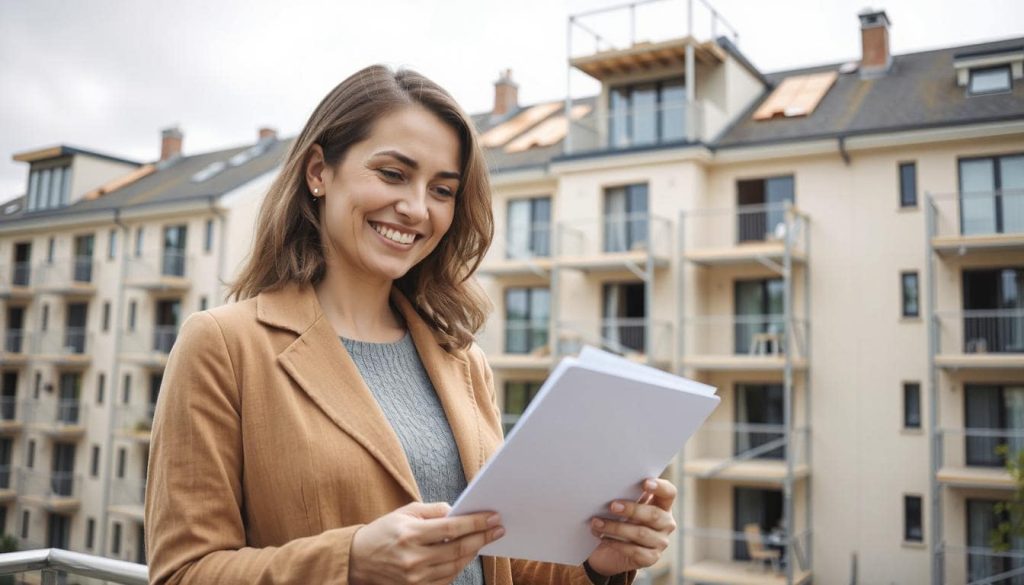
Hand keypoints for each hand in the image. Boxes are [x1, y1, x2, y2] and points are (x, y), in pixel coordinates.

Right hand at [348, 502, 503, 584]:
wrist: (358, 560)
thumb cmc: (383, 531)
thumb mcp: (405, 512)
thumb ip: (433, 511)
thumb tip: (457, 512)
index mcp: (411, 534)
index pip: (452, 528)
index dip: (476, 523)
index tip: (493, 517)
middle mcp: (414, 558)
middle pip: (458, 549)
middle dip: (482, 537)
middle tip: (498, 528)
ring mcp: (415, 577)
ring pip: (456, 566)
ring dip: (474, 552)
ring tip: (484, 540)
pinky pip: (446, 579)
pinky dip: (459, 566)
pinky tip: (465, 555)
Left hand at [585, 478, 676, 577]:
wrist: (608, 551)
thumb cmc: (618, 520)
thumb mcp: (624, 507)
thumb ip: (626, 496)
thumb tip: (614, 486)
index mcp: (662, 505)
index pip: (669, 493)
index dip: (660, 487)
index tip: (644, 483)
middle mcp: (666, 523)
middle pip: (654, 515)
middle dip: (632, 509)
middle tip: (612, 506)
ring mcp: (660, 542)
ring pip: (641, 533)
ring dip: (616, 527)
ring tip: (597, 522)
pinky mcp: (651, 558)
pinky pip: (634, 550)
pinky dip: (615, 543)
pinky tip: (602, 537)